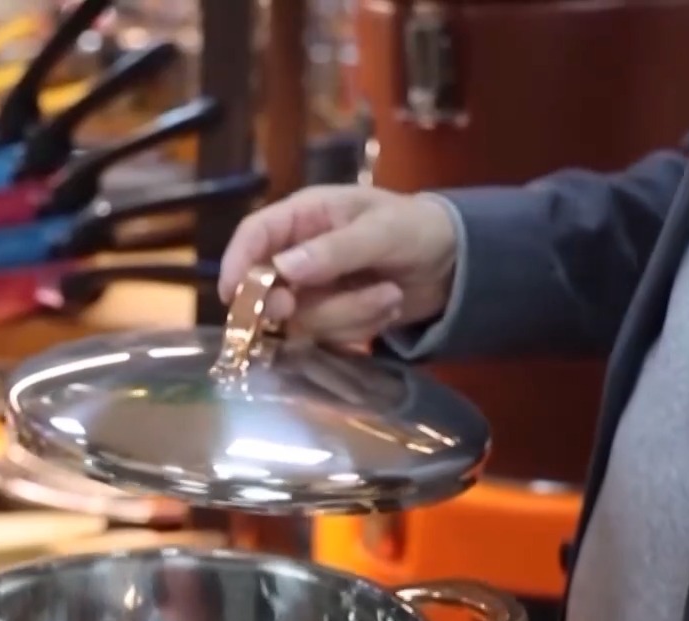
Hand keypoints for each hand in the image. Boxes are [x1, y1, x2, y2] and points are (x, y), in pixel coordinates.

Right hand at [219, 186, 458, 345]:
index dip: (236, 264)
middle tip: (302, 307)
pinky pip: (328, 335)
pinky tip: (388, 306)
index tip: (233, 296)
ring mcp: (314, 290)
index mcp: (304, 217)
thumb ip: (334, 250)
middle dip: (292, 303)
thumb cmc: (416, 228)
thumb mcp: (381, 231)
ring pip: (303, 319)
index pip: (253, 236)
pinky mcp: (332, 318)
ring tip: (390, 294)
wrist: (455, 262)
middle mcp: (299, 254)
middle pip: (268, 288)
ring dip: (349, 313)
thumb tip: (283, 269)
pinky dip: (361, 326)